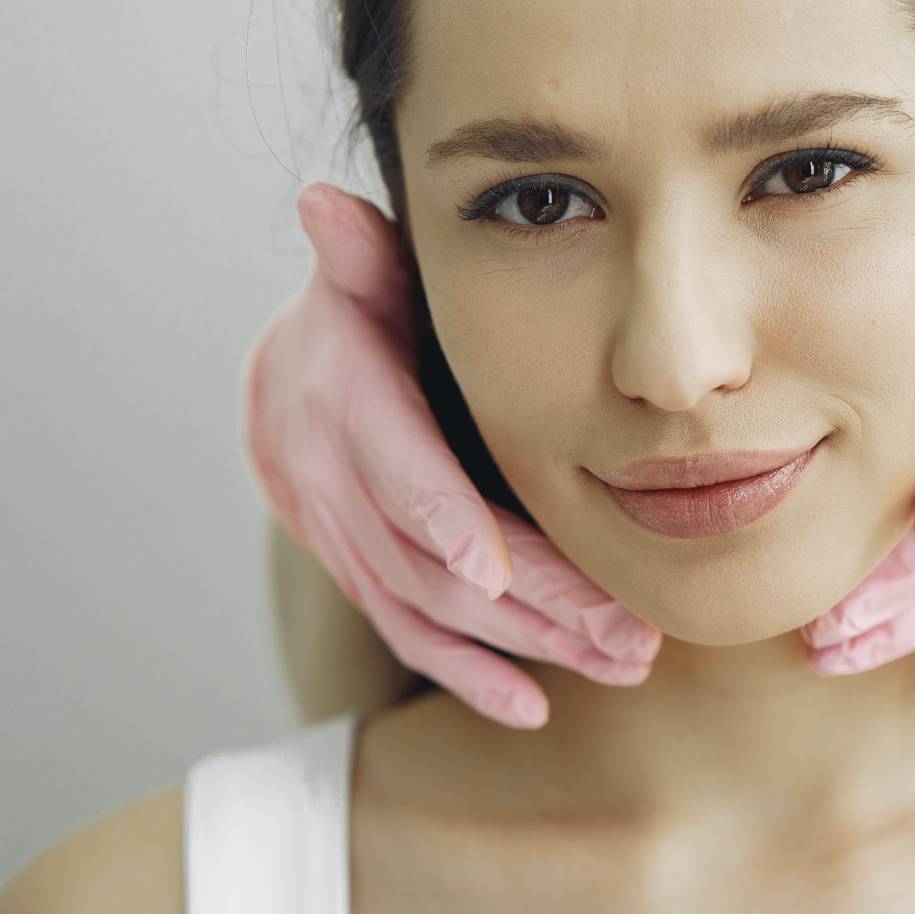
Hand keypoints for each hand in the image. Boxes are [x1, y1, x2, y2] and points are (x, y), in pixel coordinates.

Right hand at [241, 182, 660, 727]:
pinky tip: (535, 706)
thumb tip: (325, 207)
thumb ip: (360, 257)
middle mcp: (329, 480)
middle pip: (427, 558)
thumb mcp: (360, 276)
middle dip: (527, 600)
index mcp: (340, 400)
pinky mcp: (362, 577)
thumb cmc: (363, 314)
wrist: (294, 379)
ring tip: (617, 662)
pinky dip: (470, 676)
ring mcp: (342, 538)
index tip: (493, 567)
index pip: (388, 464)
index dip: (434, 515)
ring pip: (429, 608)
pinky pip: (410, 638)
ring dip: (523, 644)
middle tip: (619, 631)